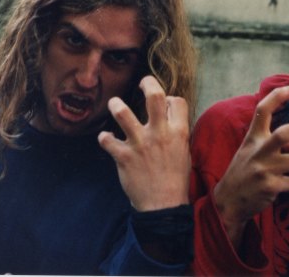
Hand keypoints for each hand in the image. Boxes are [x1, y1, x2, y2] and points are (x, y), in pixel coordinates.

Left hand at [99, 75, 190, 211]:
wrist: (163, 206)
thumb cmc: (176, 178)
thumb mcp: (184, 151)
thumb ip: (176, 131)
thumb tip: (168, 112)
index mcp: (178, 132)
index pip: (176, 100)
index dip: (169, 98)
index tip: (163, 103)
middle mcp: (159, 133)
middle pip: (154, 96)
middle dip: (147, 83)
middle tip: (141, 82)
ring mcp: (140, 144)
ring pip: (123, 113)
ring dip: (116, 105)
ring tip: (114, 104)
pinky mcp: (123, 156)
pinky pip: (106, 139)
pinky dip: (104, 138)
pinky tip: (106, 139)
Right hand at [213, 85, 288, 247]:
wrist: (228, 201)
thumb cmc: (244, 172)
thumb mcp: (255, 154)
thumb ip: (278, 146)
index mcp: (252, 139)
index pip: (262, 111)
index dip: (277, 97)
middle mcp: (258, 152)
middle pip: (283, 134)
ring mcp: (264, 170)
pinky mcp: (270, 187)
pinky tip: (287, 184)